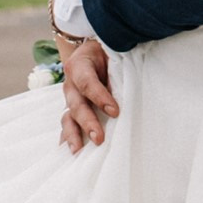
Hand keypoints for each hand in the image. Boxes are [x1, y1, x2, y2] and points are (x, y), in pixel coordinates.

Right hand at [58, 34, 119, 152]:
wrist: (93, 50)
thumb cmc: (107, 52)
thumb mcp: (113, 53)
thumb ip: (119, 69)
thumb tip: (135, 89)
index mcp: (79, 65)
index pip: (87, 82)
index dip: (99, 96)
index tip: (115, 111)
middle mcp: (70, 83)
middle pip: (77, 105)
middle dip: (88, 122)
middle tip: (99, 139)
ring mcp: (69, 98)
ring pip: (68, 117)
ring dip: (73, 135)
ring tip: (78, 151)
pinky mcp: (71, 110)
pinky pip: (67, 125)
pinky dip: (68, 139)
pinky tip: (72, 152)